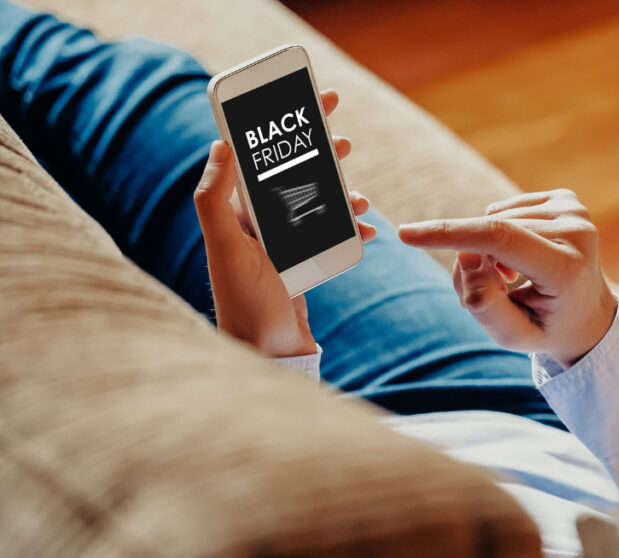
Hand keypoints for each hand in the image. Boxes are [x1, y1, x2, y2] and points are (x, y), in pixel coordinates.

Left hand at [193, 90, 375, 357]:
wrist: (268, 356)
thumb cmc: (245, 305)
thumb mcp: (227, 248)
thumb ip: (215, 198)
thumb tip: (219, 145)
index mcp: (236, 214)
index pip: (258, 157)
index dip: (281, 127)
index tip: (305, 103)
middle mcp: (257, 225)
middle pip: (292, 175)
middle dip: (318, 153)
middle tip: (340, 136)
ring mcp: (281, 245)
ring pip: (316, 203)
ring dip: (340, 192)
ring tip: (358, 193)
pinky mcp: (302, 265)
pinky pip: (331, 236)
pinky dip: (351, 229)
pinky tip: (366, 230)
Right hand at [398, 189, 616, 366]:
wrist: (589, 314)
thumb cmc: (547, 328)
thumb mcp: (514, 336)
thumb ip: (483, 304)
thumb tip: (466, 256)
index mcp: (567, 268)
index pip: (499, 238)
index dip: (449, 233)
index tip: (407, 234)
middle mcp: (577, 231)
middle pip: (491, 234)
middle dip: (471, 261)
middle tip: (489, 292)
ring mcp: (575, 210)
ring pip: (495, 220)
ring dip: (488, 250)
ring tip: (511, 279)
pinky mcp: (567, 199)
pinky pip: (506, 210)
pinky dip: (501, 234)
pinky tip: (522, 257)